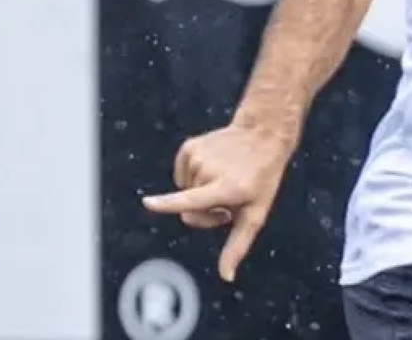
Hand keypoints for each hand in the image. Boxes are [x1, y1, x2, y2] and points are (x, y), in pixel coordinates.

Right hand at [141, 123, 294, 282]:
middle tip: (229, 199)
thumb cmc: (262, 178)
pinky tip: (214, 166)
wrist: (263, 134)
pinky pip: (180, 175)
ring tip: (226, 176)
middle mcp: (211, 171)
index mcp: (228, 188)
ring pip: (184, 192)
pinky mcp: (189, 147)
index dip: (169, 203)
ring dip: (201, 191)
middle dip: (205, 212)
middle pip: (190, 210)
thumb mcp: (257, 211)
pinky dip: (193, 176)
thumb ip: (238, 245)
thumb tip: (227, 277)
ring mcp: (199, 156)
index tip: (148, 202)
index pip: (194, 198)